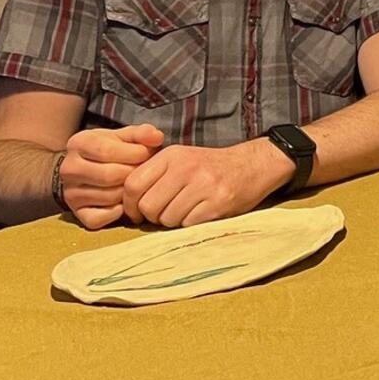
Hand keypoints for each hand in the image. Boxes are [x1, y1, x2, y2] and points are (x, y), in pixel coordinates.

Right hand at [60, 123, 163, 228]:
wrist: (89, 168)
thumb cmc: (113, 149)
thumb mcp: (125, 136)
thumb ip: (142, 133)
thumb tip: (157, 137)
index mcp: (79, 143)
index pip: (107, 151)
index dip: (134, 153)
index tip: (147, 154)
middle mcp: (69, 169)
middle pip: (110, 175)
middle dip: (134, 173)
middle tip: (144, 171)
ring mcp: (70, 193)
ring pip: (109, 197)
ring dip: (129, 192)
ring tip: (136, 184)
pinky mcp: (77, 214)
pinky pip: (100, 218)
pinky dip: (117, 212)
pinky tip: (124, 201)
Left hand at [122, 138, 292, 227]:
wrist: (253, 165)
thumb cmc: (210, 167)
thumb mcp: (182, 159)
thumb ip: (154, 175)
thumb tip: (125, 203)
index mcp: (172, 155)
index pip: (133, 184)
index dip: (130, 204)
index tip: (138, 212)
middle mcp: (186, 167)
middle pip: (148, 205)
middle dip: (153, 216)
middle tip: (165, 214)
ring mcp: (204, 184)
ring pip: (167, 218)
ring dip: (173, 221)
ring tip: (187, 211)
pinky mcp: (218, 202)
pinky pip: (189, 224)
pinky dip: (191, 224)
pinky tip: (201, 213)